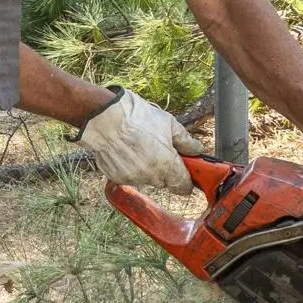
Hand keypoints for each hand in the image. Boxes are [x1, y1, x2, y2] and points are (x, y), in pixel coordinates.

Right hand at [78, 87, 203, 192]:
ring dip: (147, 168)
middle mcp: (150, 176)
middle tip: (160, 150)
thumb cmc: (136, 117)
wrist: (104, 117)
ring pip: (146, 179)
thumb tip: (198, 149)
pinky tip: (126, 150)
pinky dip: (130, 167)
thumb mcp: (168, 123)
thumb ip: (186, 141)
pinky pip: (129, 176)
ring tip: (140, 146)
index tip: (185, 172)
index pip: (183, 186)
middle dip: (165, 170)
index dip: (186, 179)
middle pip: (164, 182)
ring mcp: (132, 178)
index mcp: (167, 165)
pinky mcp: (116, 177)